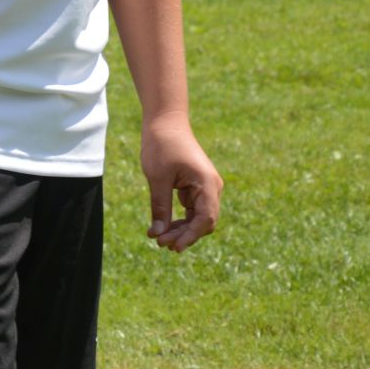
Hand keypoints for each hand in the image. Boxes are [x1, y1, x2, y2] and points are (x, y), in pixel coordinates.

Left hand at [139, 115, 220, 252]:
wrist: (165, 121)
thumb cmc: (161, 145)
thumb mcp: (157, 178)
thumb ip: (160, 206)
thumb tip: (159, 233)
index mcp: (208, 184)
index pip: (206, 219)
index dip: (190, 236)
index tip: (174, 247)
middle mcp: (212, 187)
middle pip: (203, 221)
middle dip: (183, 234)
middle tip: (160, 244)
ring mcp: (205, 187)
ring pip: (196, 217)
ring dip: (180, 228)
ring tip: (159, 238)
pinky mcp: (196, 186)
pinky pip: (191, 208)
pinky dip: (178, 217)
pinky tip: (162, 226)